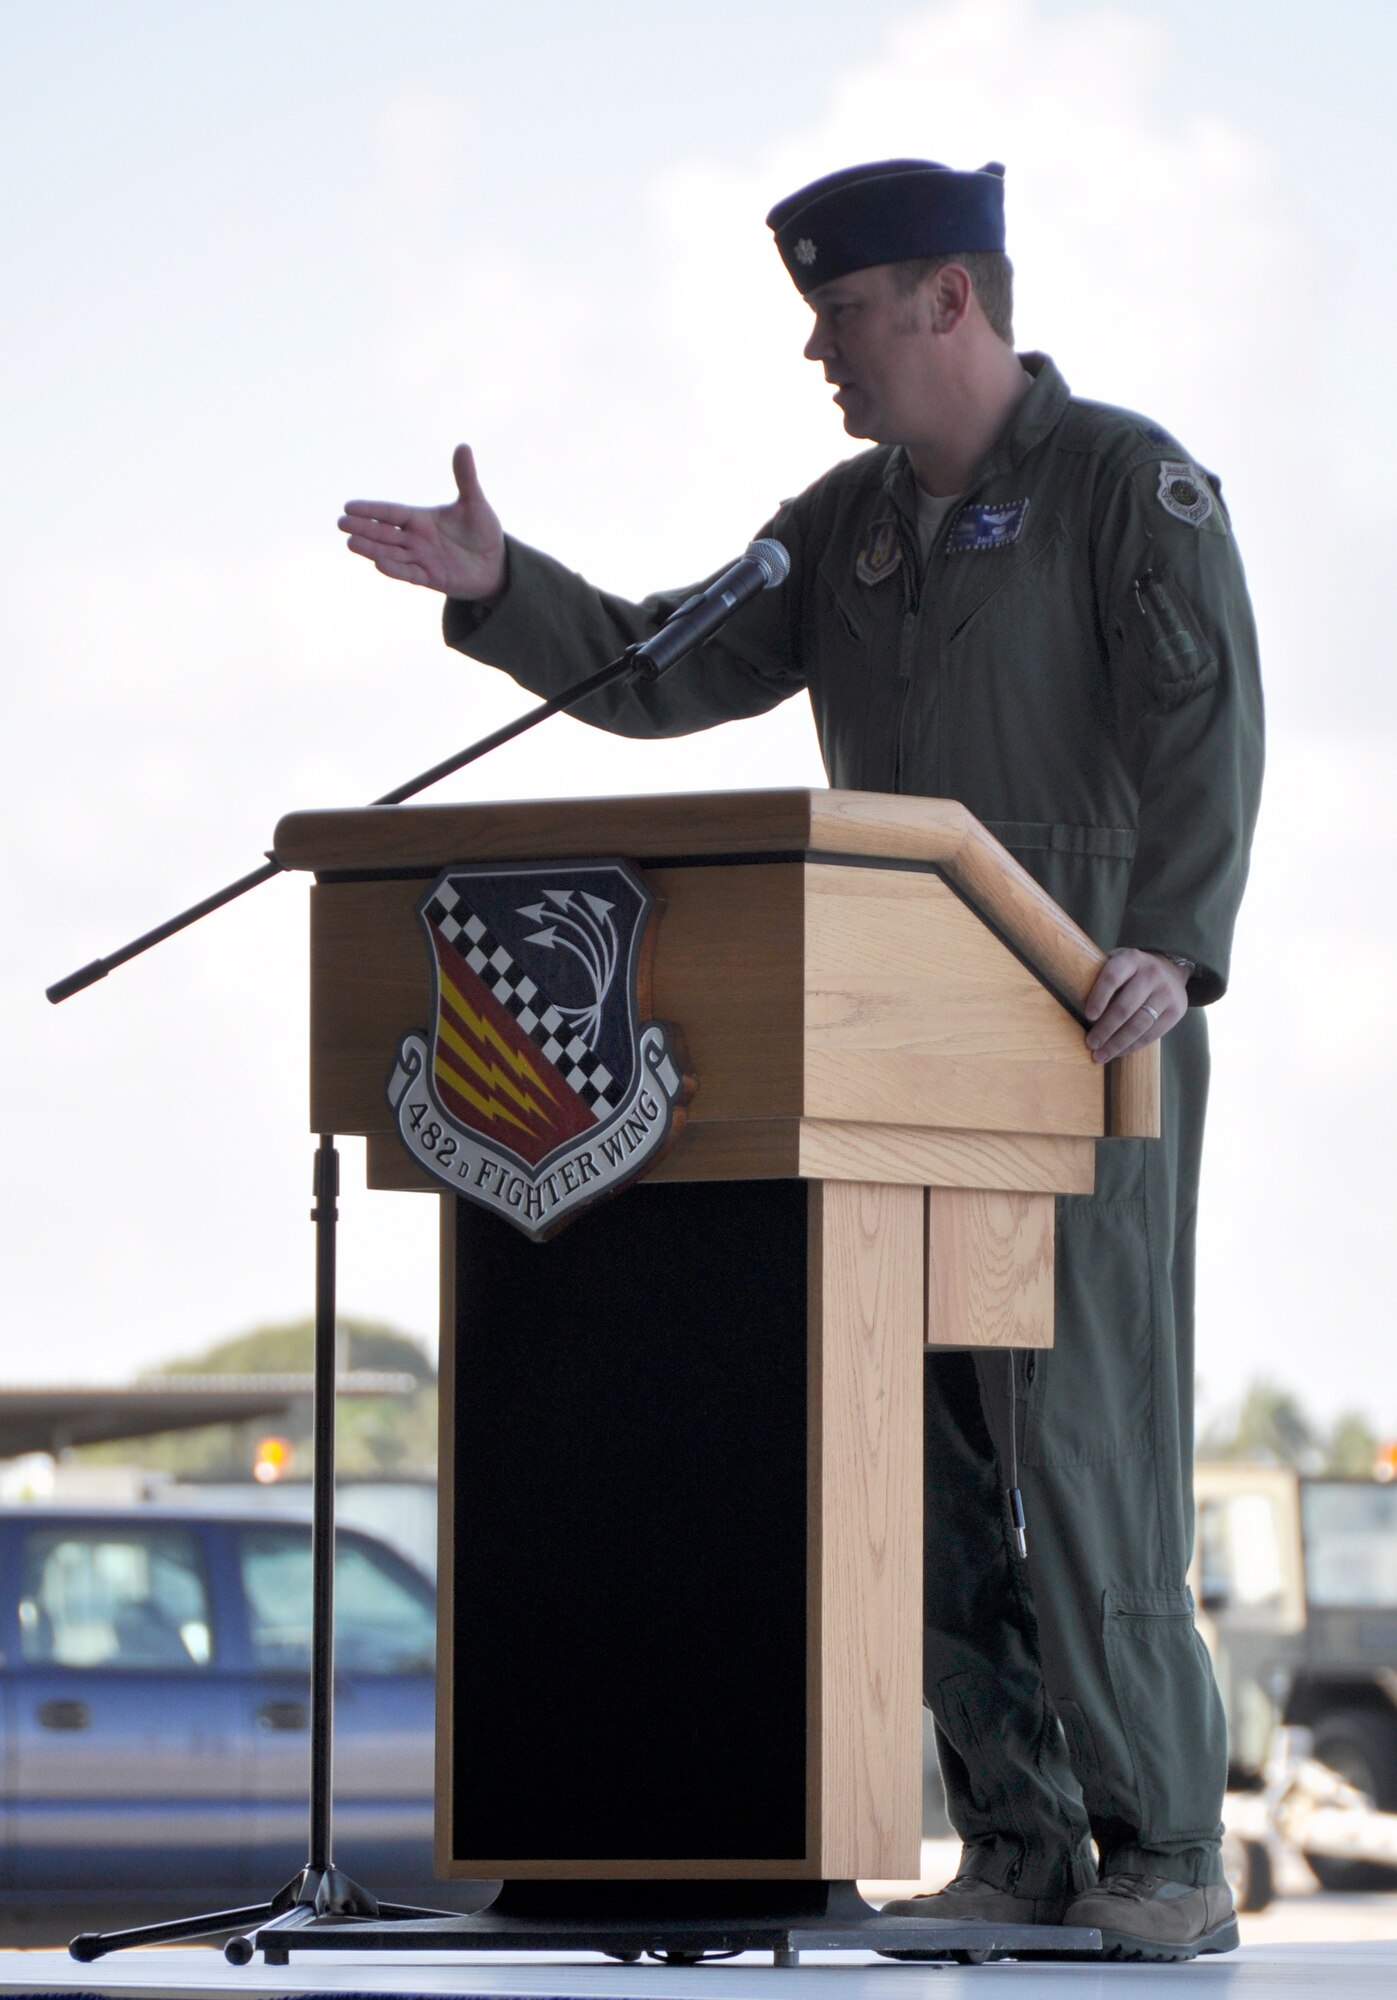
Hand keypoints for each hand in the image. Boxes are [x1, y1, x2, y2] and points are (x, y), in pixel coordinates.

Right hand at [338, 444, 505, 598]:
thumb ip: (465, 477)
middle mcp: (416, 539)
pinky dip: (395, 570)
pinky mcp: (431, 578)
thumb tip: (463, 446)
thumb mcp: (475, 502)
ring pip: (390, 553)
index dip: (372, 510)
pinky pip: (409, 574)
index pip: (391, 513)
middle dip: (363, 528)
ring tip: (350, 543)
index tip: (349, 506)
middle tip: (341, 523)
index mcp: (421, 519)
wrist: (496, 564)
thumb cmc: (482, 531)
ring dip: (371, 549)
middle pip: (384, 533)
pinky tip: (378, 564)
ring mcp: (421, 559)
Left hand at [1084, 949, 1188, 1063]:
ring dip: (1118, 1043)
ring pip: (1139, 1024)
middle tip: (1090, 1044)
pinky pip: (1152, 1034)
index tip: (1088, 1016)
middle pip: (1125, 1007)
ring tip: (1101, 1055)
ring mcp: (1166, 993)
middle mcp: (1152, 974)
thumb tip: (1072, 1003)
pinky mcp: (1177, 1011)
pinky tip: (1119, 1052)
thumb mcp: (1117, 962)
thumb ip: (1100, 976)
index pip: (1112, 977)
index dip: (1099, 997)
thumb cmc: (1131, 970)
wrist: (1170, 968)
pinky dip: (1133, 1046)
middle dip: (1105, 1029)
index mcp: (1131, 959)